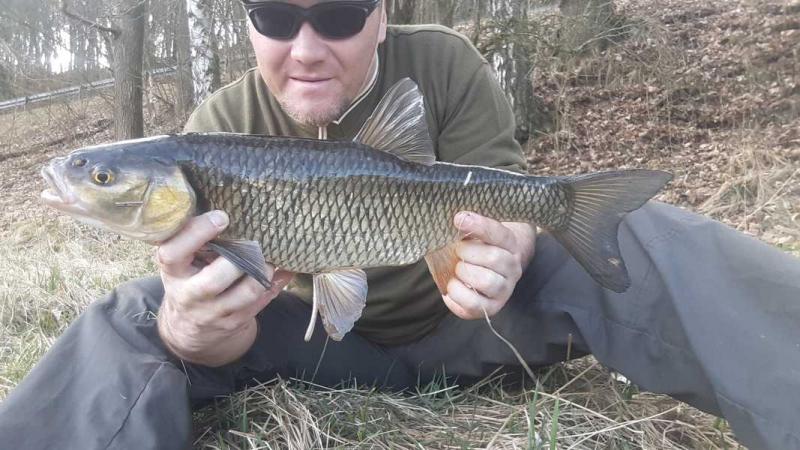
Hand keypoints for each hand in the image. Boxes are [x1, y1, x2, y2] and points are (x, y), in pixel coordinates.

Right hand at [156, 211, 293, 366]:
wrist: (188, 326)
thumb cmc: (189, 278)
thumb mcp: (181, 260)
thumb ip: (194, 238)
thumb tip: (231, 204)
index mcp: (173, 272)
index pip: (173, 253)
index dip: (196, 233)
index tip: (222, 216)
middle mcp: (189, 295)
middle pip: (212, 282)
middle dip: (238, 260)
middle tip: (254, 242)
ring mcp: (212, 312)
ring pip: (243, 295)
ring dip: (262, 273)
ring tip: (271, 257)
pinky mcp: (234, 322)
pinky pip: (261, 303)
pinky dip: (275, 284)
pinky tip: (283, 270)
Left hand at [443, 211, 536, 319]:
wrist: (490, 273)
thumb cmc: (478, 249)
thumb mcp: (476, 235)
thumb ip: (468, 228)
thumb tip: (456, 221)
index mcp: (510, 244)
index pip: (498, 233)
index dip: (478, 225)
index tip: (458, 218)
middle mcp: (512, 268)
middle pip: (493, 257)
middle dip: (467, 253)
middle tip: (457, 251)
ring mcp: (504, 289)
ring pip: (486, 281)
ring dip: (463, 274)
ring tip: (456, 271)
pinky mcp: (492, 308)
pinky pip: (474, 305)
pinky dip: (456, 295)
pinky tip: (452, 287)